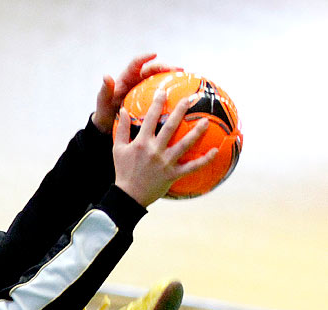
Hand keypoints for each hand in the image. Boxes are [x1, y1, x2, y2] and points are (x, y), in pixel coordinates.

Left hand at [92, 53, 180, 132]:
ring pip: (160, 79)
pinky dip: (172, 90)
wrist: (109, 126)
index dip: (144, 58)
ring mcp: (145, 89)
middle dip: (165, 67)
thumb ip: (105, 90)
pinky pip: (162, 92)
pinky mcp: (150, 98)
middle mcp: (137, 80)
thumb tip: (106, 76)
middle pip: (153, 69)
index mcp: (126, 77)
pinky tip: (183, 94)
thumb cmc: (104, 112)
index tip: (154, 54)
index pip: (136, 63)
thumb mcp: (103, 102)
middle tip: (178, 69)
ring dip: (172, 77)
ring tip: (185, 78)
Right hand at [113, 90, 217, 206]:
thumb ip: (122, 129)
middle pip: (170, 126)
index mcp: (141, 142)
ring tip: (207, 121)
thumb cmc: (123, 171)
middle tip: (190, 98)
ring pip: (184, 145)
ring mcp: (165, 162)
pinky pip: (192, 167)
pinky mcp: (173, 174)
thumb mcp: (118, 149)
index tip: (164, 90)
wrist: (128, 196)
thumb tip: (122, 110)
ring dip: (197, 132)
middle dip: (180, 110)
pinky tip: (215, 151)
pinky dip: (204, 160)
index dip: (157, 102)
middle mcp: (155, 150)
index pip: (150, 118)